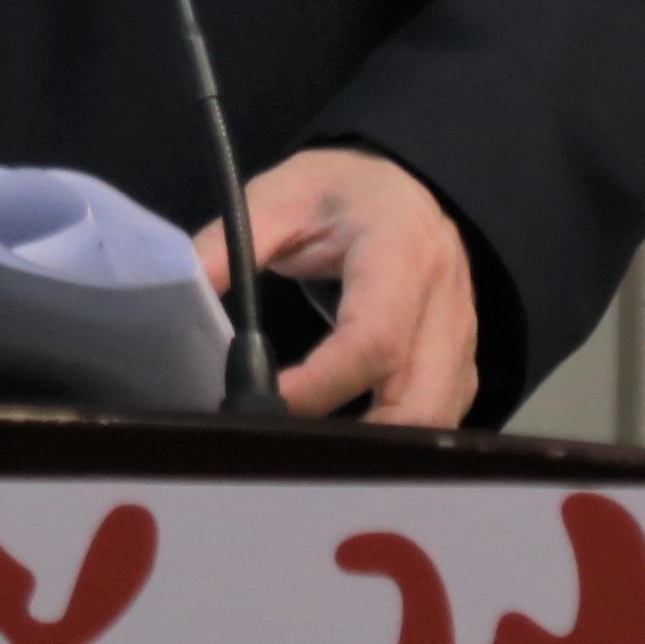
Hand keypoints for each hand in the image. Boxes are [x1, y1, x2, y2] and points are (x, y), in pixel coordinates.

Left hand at [197, 147, 479, 425]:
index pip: (371, 338)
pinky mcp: (460, 362)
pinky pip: (440, 417)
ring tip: (314, 458)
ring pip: (436, 421)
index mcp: (400, 252)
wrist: (404, 184)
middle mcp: (444, 302)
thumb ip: (231, 242)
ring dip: (381, 452)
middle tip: (291, 453)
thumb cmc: (342, 191)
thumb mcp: (280, 196)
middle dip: (361, 444)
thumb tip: (183, 290)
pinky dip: (398, 442)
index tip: (265, 402)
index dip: (321, 385)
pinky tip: (349, 445)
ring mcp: (460, 338)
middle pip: (419, 402)